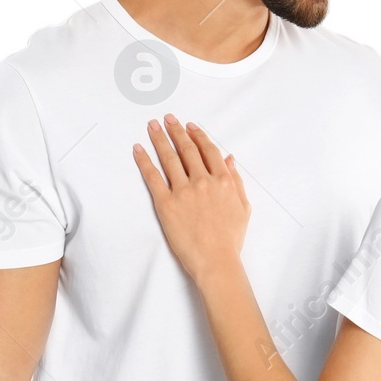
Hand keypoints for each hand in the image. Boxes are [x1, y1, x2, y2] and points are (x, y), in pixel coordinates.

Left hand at [133, 114, 249, 284]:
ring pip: (169, 158)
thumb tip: (229, 158)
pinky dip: (144, 161)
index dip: (198, 135)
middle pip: (187, 149)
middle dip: (176, 131)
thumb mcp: (242, 207)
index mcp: (223, 180)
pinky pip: (153, 177)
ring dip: (160, 139)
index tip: (190, 126)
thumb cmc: (230, 239)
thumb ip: (236, 180)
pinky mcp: (166, 204)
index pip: (208, 150)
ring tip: (152, 126)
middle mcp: (203, 181)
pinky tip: (138, 149)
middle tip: (168, 119)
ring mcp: (184, 191)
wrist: (216, 261)